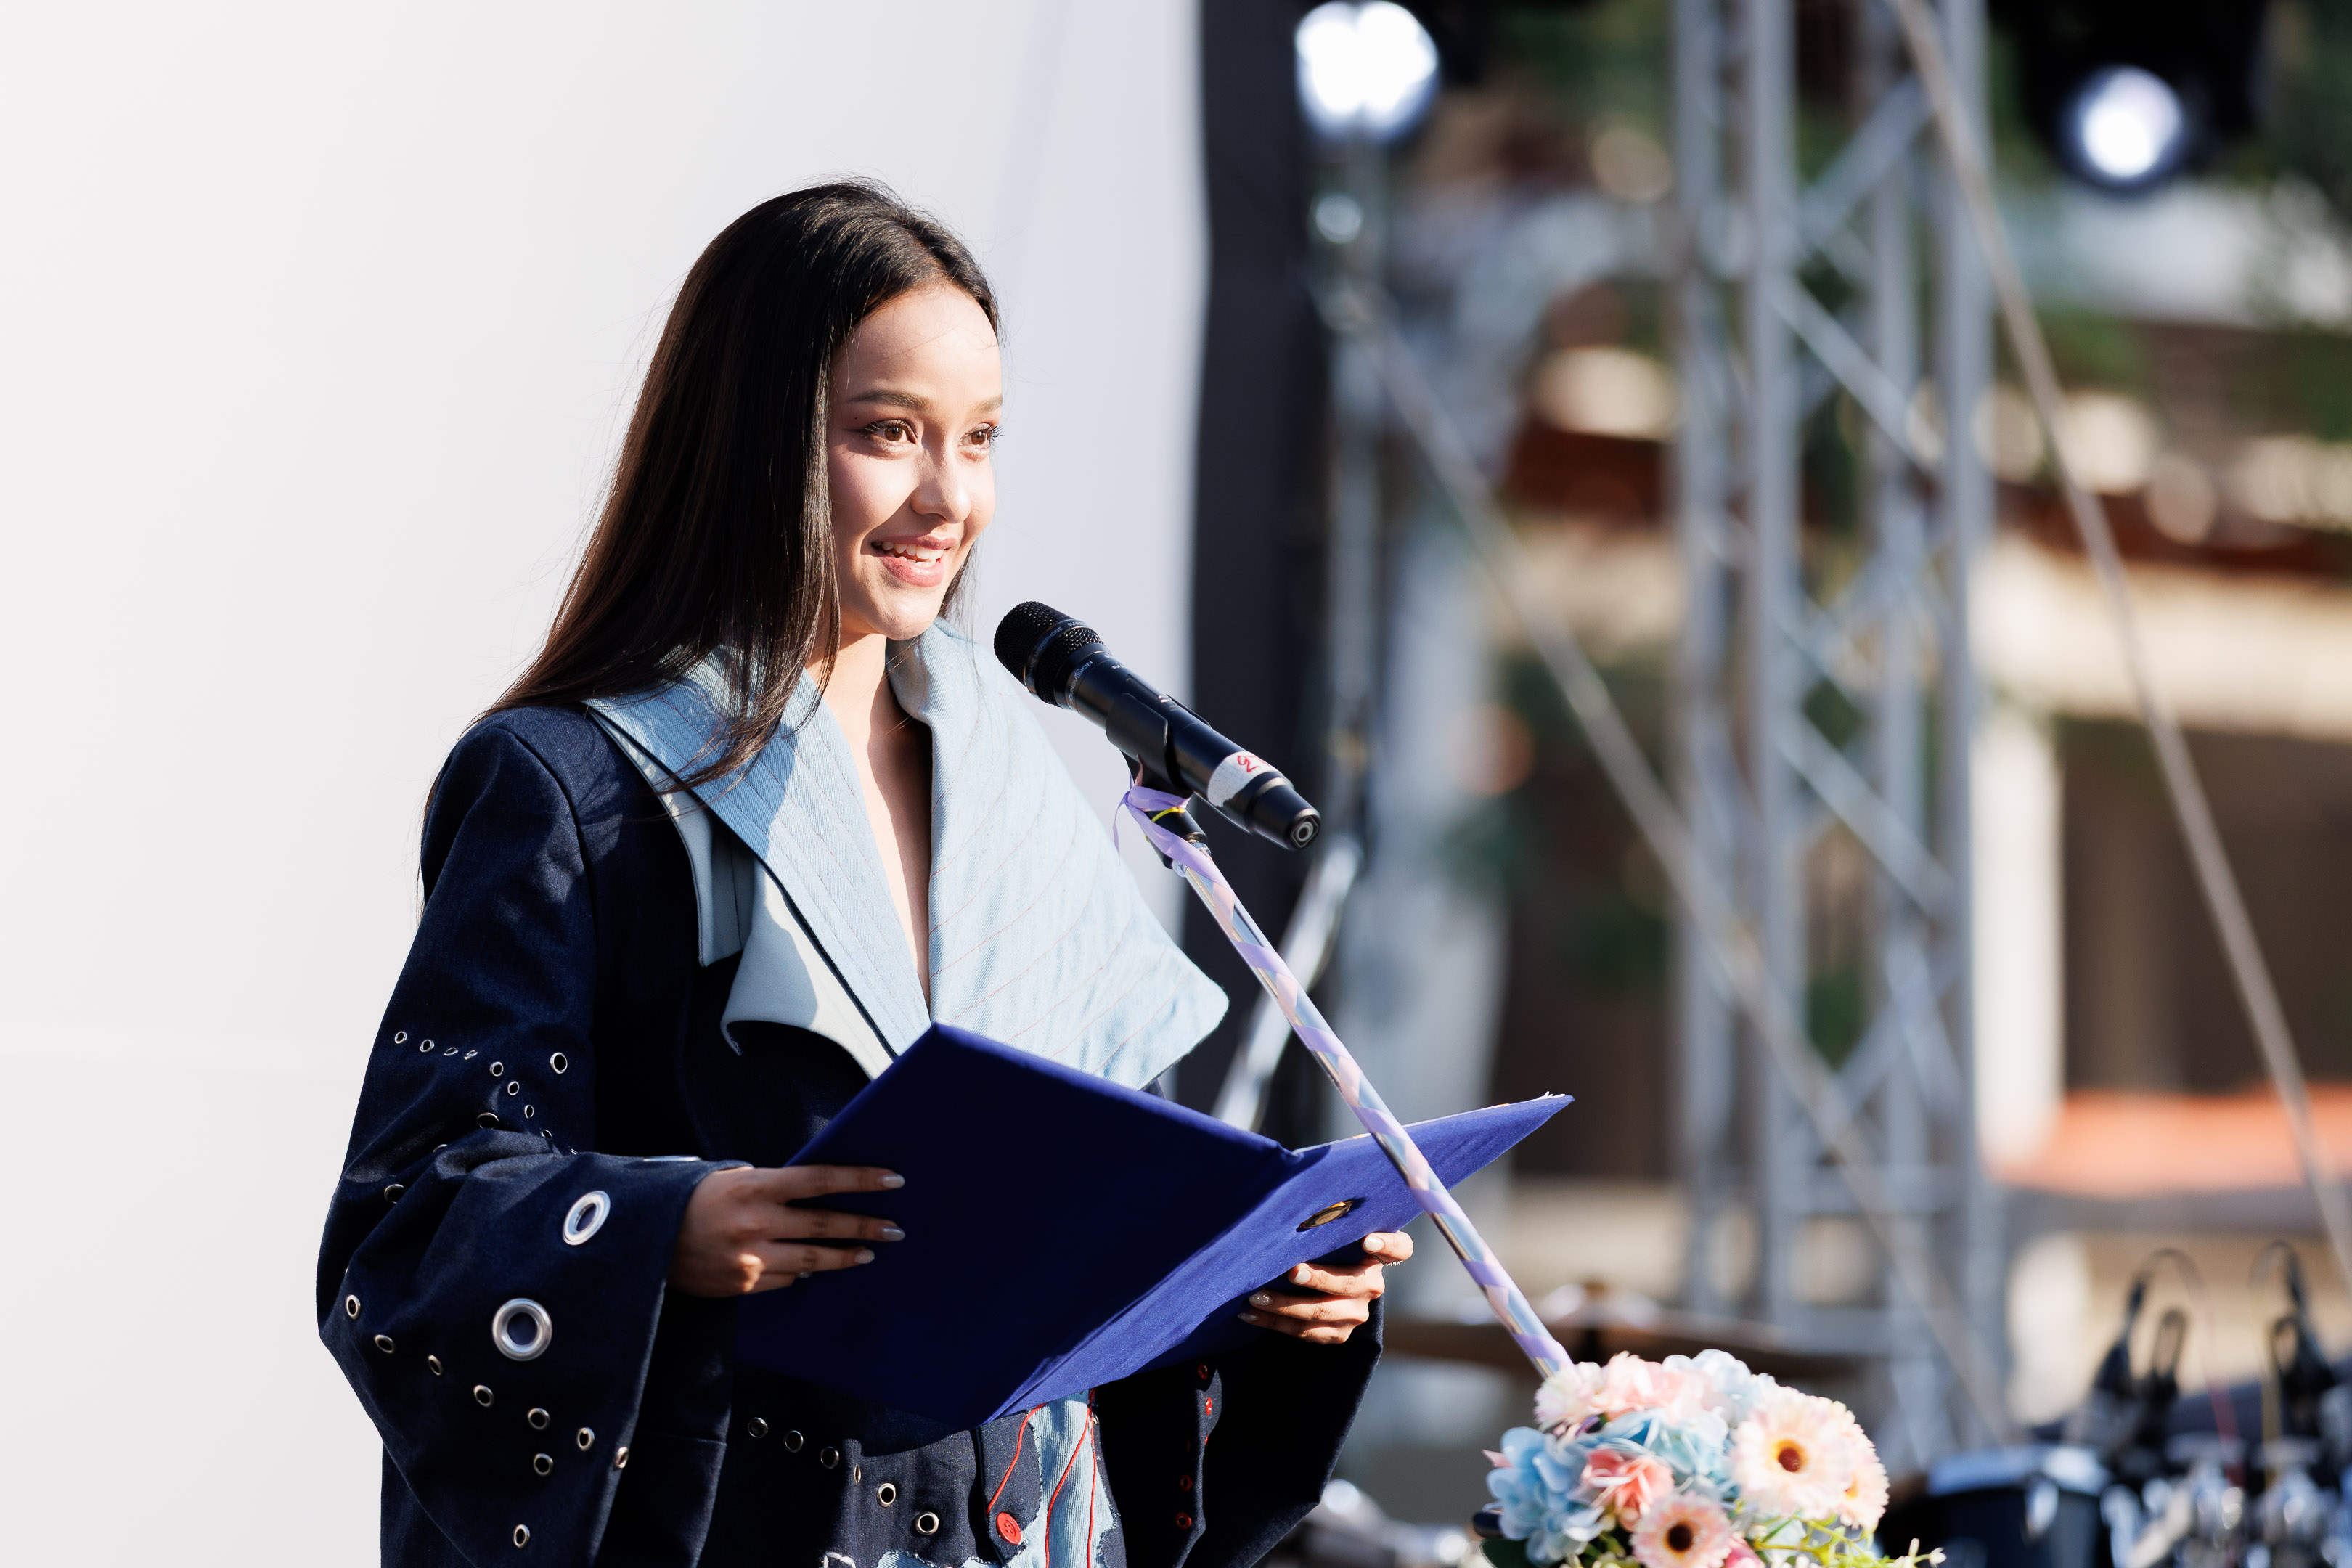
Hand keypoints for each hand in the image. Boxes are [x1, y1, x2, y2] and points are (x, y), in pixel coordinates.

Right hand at [669, 1164, 905, 1296]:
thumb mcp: (731, 1179)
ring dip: (845, 1256)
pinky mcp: (742, 1284)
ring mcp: (750, 1258)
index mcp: (755, 1188)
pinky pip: (784, 1280)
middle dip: (865, 1225)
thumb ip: (773, 1186)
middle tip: (895, 1227)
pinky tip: (813, 1270)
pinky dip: (800, 1273)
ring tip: (869, 1253)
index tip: (893, 1179)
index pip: (820, 1180)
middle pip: (824, 1224)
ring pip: (812, 1260)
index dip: (860, 1179)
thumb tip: (816, 1193)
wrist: (645, 1239)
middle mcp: (756, 1222)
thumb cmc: (693, 1200)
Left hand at [1236, 1230, 1412, 1344]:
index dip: (1386, 1245)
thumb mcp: (1333, 1233)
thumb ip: (1327, 1221)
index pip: (1400, 1249)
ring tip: (1255, 1296)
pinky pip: (1304, 1332)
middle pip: (1348, 1284)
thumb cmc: (1325, 1246)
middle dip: (1317, 1278)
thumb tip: (1293, 1200)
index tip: (1366, 1242)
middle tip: (1291, 1271)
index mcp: (1380, 1256)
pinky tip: (1250, 1313)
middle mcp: (1372, 1285)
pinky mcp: (1337, 1334)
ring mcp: (1355, 1313)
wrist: (1325, 1285)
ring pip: (1320, 1312)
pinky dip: (1274, 1322)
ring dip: (1284, 1305)